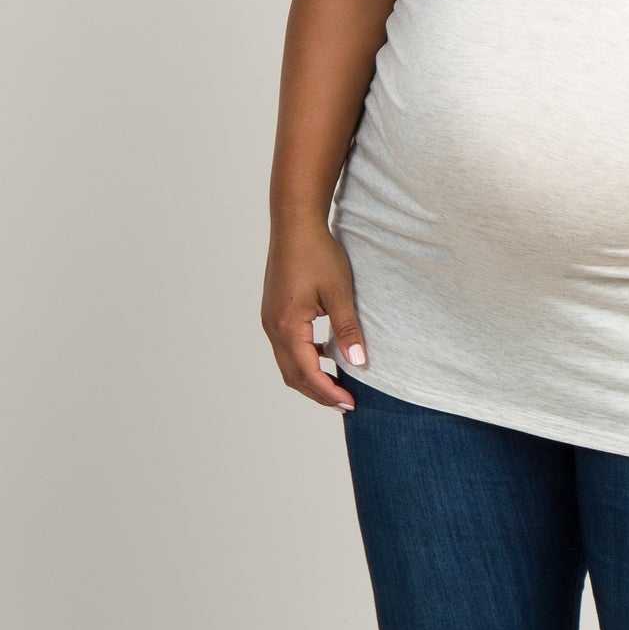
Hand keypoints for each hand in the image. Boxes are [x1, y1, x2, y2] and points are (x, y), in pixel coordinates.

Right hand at [261, 222, 366, 411]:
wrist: (295, 225)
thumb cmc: (318, 254)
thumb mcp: (340, 292)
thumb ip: (348, 329)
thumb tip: (359, 362)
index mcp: (287, 325)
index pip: (307, 372)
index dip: (328, 392)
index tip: (350, 404)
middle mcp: (272, 326)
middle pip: (293, 374)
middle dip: (319, 392)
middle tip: (346, 403)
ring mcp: (270, 320)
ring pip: (288, 362)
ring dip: (311, 377)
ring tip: (338, 385)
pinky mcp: (274, 312)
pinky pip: (287, 346)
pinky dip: (305, 359)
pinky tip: (328, 355)